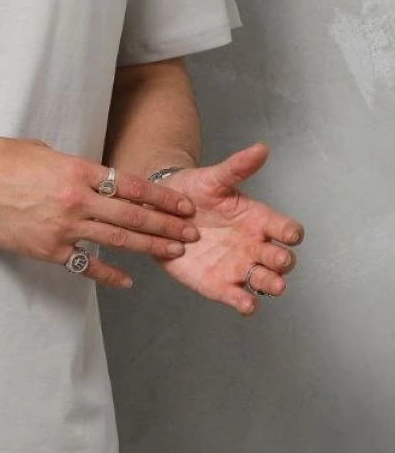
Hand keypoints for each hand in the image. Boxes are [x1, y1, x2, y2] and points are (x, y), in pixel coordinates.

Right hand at [0, 137, 201, 287]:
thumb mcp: (42, 151)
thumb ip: (72, 166)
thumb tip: (91, 177)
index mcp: (77, 170)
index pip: (130, 185)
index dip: (161, 196)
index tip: (182, 204)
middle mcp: (76, 200)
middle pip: (132, 214)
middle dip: (166, 224)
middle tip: (191, 232)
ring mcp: (63, 227)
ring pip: (117, 239)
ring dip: (149, 246)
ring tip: (173, 251)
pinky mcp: (47, 250)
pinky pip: (85, 265)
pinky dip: (108, 274)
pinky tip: (127, 280)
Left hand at [152, 142, 304, 313]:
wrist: (162, 209)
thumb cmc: (195, 191)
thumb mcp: (214, 178)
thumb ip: (237, 167)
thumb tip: (261, 148)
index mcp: (259, 220)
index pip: (286, 229)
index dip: (290, 232)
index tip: (289, 233)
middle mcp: (254, 246)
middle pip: (281, 260)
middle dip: (283, 261)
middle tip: (278, 259)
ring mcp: (238, 266)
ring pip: (264, 281)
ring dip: (271, 284)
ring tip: (272, 284)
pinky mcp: (219, 284)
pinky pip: (236, 297)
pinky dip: (244, 303)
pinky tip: (246, 304)